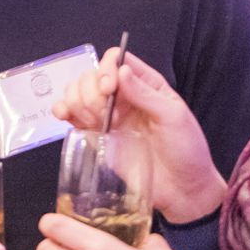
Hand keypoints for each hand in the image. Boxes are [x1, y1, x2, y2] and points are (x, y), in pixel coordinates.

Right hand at [50, 49, 225, 222]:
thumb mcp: (174, 117)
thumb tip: (122, 70)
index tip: (109, 89)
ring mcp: (108, 117)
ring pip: (77, 92)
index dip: (106, 69)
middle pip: (91, 75)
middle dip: (91, 90)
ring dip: (77, 101)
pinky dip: (63, 111)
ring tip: (97, 121)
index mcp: (146, 85)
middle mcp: (124, 97)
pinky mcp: (97, 137)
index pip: (117, 60)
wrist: (182, 189)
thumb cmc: (187, 150)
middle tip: (105, 112)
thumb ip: (146, 94)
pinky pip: (72, 117)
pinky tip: (67, 117)